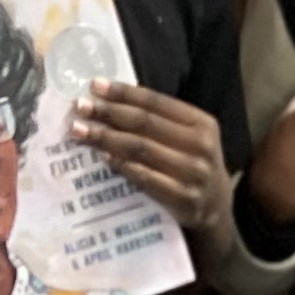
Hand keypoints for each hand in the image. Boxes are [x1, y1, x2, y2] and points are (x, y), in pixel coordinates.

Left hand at [74, 82, 229, 234]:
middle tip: (80, 106)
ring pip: (139, 148)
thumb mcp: (189, 138)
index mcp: (202, 124)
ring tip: (79, 129)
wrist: (215, 209)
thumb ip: (161, 121)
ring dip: (105, 137)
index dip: (123, 93)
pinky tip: (101, 154)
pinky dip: (119, 164)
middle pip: (144, 123)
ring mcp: (192, 173)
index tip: (95, 86)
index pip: (156, 102)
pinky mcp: (181, 197)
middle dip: (108, 112)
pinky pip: (142, 176)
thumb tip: (112, 100)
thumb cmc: (193, 165)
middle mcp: (200, 146)